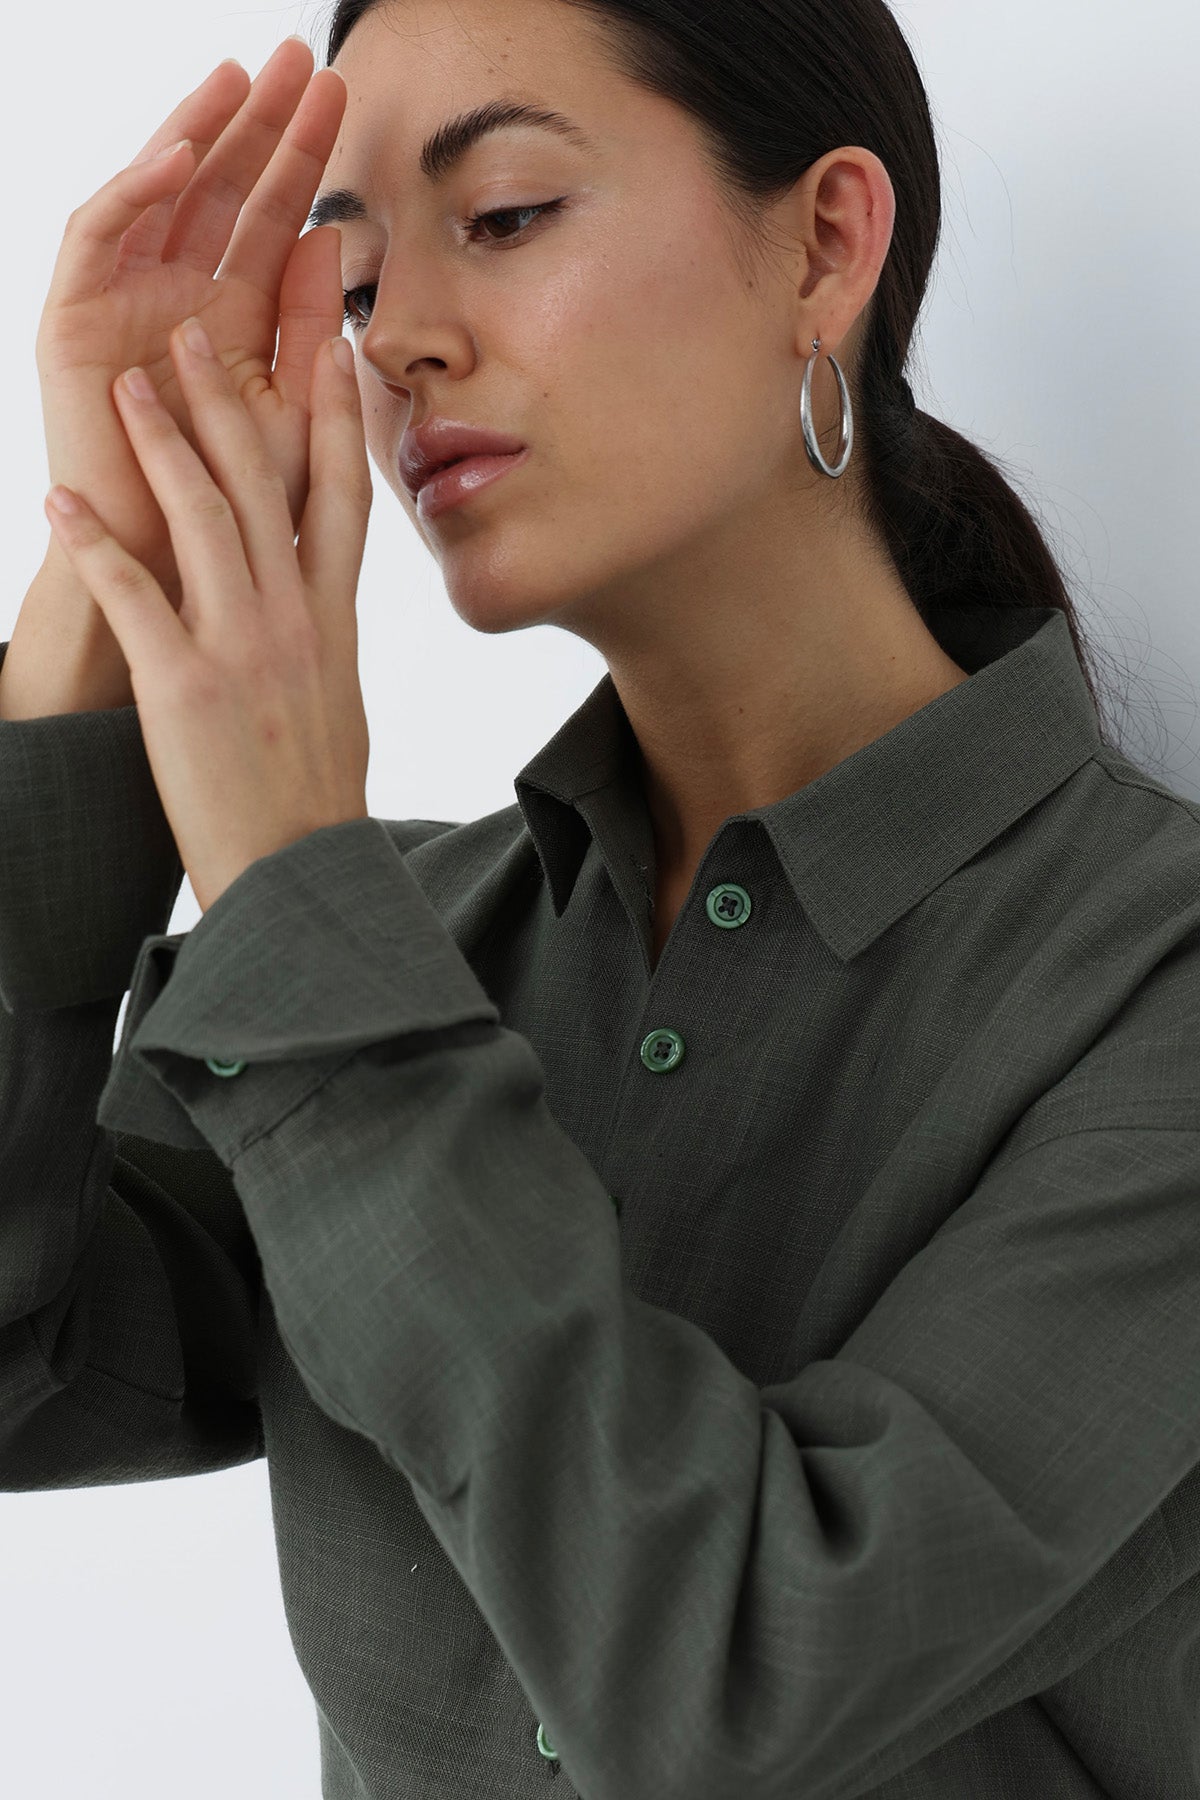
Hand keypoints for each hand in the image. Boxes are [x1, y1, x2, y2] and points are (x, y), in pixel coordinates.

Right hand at [35, 39, 346, 683]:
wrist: (170, 577)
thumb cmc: (237, 509)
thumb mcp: (289, 409)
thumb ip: (307, 328)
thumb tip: (335, 239)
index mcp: (234, 313)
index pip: (273, 217)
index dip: (305, 157)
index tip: (347, 95)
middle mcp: (178, 293)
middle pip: (222, 187)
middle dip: (261, 121)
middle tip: (301, 56)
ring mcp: (123, 300)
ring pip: (162, 194)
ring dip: (200, 130)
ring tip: (242, 75)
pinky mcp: (74, 319)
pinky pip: (97, 234)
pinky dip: (136, 190)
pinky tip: (181, 151)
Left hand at [43, 315, 372, 915]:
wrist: (298, 869)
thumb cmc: (313, 795)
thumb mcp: (336, 699)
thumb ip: (319, 635)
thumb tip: (309, 596)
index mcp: (333, 622)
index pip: (339, 499)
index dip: (330, 417)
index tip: (323, 349)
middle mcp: (293, 620)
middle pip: (265, 485)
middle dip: (227, 403)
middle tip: (192, 336)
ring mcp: (241, 648)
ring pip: (203, 520)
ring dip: (161, 446)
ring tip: (125, 388)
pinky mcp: (184, 686)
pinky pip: (133, 599)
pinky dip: (93, 546)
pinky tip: (59, 500)